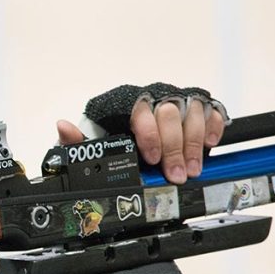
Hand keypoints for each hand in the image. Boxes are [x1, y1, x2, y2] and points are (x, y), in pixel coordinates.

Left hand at [56, 99, 225, 183]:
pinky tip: (209, 144)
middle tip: (175, 174)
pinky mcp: (197, 108)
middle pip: (169, 114)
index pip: (141, 111)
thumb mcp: (95, 145)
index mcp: (128, 105)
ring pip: (192, 112)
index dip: (150, 134)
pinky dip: (212, 126)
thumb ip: (78, 141)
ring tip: (192, 169)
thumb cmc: (115, 141)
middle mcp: (154, 99)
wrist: (136, 144)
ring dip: (193, 143)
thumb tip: (62, 127)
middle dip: (174, 147)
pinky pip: (210, 110)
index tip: (152, 159)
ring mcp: (178, 102)